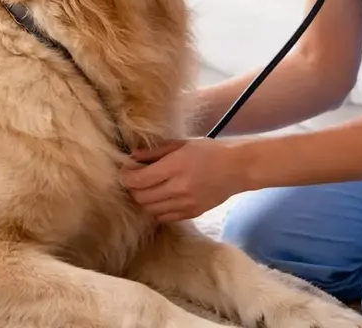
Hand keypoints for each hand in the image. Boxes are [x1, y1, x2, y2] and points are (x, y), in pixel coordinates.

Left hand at [120, 138, 249, 222]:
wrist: (237, 168)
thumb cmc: (210, 151)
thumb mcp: (182, 144)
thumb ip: (156, 151)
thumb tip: (132, 156)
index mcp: (176, 166)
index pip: (140, 179)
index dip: (127, 177)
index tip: (124, 171)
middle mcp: (179, 188)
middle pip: (142, 197)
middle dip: (133, 189)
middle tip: (133, 180)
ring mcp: (185, 204)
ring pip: (150, 210)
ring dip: (143, 200)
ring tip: (145, 189)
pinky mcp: (191, 213)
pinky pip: (164, 217)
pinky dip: (156, 210)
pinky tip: (159, 199)